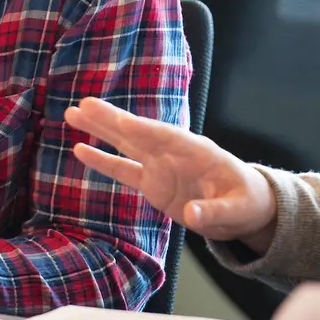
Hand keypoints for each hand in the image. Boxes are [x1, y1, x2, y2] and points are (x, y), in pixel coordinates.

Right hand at [65, 97, 277, 249]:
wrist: (245, 211)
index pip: (163, 136)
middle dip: (111, 119)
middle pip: (138, 133)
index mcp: (196, 150)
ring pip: (125, 145)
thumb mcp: (238, 210)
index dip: (140, 128)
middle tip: (82, 104)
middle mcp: (173, 153)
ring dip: (100, 130)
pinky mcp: (153, 184)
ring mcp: (160, 167)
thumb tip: (192, 214)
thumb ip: (214, 211)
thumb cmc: (247, 202)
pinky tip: (80, 150)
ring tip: (72, 114)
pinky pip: (123, 171)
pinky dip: (102, 161)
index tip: (119, 120)